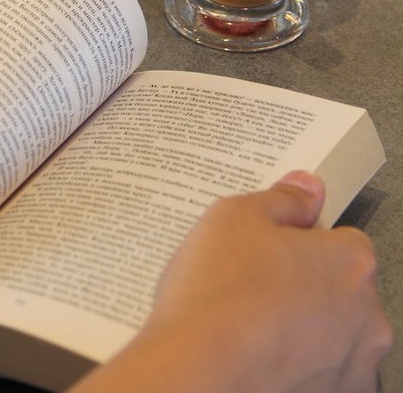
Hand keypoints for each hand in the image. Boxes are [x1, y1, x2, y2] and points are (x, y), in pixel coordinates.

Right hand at [69, 172, 391, 392]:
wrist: (196, 378)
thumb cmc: (218, 297)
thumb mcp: (236, 216)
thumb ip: (282, 199)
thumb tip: (306, 188)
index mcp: (350, 263)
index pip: (342, 240)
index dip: (303, 241)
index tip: (271, 247)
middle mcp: (366, 319)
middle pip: (340, 290)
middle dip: (305, 286)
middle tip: (253, 286)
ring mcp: (353, 369)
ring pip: (331, 338)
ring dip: (302, 331)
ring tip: (247, 327)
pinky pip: (317, 377)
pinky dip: (295, 370)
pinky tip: (254, 359)